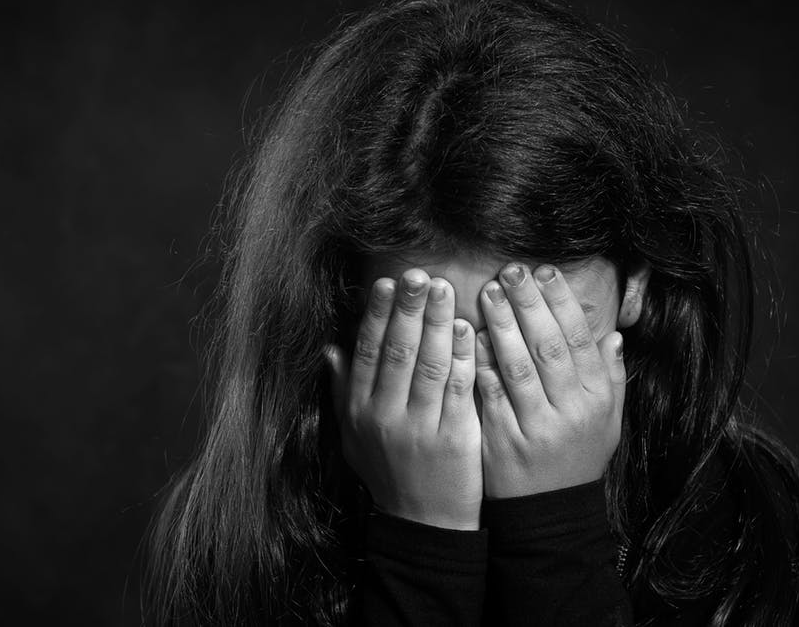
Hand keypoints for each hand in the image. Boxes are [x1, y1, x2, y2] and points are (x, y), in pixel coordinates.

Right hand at [324, 269, 482, 529]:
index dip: (376, 315)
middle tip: (419, 274)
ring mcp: (421, 428)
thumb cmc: (388, 474)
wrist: (423, 524)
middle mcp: (386, 417)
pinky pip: (459, 390)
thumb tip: (329, 349)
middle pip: (398, 352)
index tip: (385, 283)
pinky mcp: (455, 439)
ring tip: (446, 289)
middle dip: (408, 309)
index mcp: (360, 412)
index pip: (367, 353)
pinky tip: (469, 330)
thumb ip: (342, 392)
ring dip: (438, 323)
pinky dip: (463, 357)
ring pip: (429, 365)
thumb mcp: (353, 437)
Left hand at [475, 263, 626, 498]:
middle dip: (530, 304)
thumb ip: (612, 378)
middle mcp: (571, 411)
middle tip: (510, 270)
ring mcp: (537, 428)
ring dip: (503, 325)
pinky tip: (469, 336)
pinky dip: (480, 363)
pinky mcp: (504, 442)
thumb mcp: (608, 423)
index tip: (544, 271)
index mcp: (597, 400)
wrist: (550, 514)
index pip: (580, 339)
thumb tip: (614, 335)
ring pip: (519, 367)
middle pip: (549, 346)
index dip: (562, 302)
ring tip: (488, 291)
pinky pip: (491, 394)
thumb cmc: (577, 460)